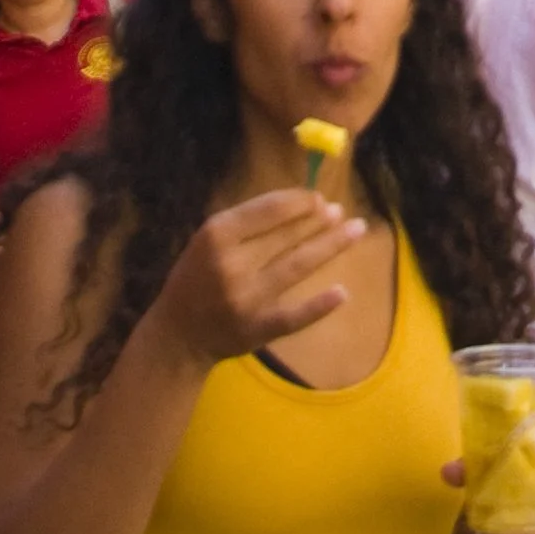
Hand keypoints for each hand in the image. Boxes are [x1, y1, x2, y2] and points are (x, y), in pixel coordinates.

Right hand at [146, 187, 368, 370]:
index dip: (300, 201)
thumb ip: (248, 223)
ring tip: (357, 230)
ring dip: (331, 246)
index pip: (269, 210)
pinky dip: (319, 305)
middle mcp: (232, 264)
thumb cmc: (197, 277)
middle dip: (320, 221)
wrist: (177, 335)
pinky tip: (342, 292)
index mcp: (217, 234)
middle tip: (342, 211)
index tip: (320, 198)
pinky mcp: (257, 328)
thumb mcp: (209, 239)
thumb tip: (304, 204)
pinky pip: (294, 316)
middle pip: (287, 236)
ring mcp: (246, 298)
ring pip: (297, 266)